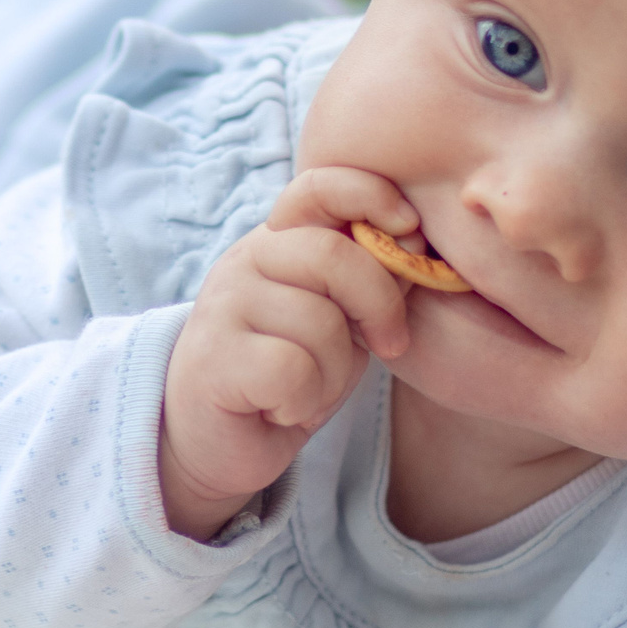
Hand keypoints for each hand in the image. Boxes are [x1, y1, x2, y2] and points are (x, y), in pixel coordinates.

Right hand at [157, 168, 420, 539]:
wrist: (213, 440)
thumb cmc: (287, 375)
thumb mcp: (337, 318)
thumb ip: (367, 279)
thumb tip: (414, 249)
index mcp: (278, 242)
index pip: (319, 187)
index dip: (370, 197)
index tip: (411, 233)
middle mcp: (245, 261)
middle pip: (332, 256)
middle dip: (380, 305)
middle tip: (389, 344)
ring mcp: (224, 306)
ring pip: (320, 323)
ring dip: (335, 372)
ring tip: (310, 388)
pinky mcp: (215, 358)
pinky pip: (294, 370)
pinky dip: (304, 401)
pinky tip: (283, 408)